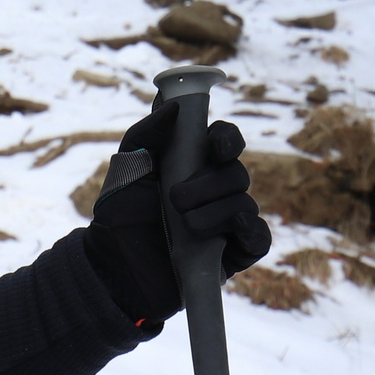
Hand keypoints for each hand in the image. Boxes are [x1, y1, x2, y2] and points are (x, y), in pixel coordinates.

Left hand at [82, 106, 272, 325]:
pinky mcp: (231, 255)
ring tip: (186, 225)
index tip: (214, 147)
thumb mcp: (127, 168)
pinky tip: (235, 230)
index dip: (226, 139)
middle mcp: (214, 192)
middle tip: (176, 199)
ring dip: (216, 212)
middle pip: (237, 174)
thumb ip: (148, 133)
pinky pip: (259, 239)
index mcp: (194, 165)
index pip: (225, 142)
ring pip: (245, 205)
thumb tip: (174, 107)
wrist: (115, 267)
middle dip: (210, 184)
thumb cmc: (119, 216)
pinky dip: (252, 232)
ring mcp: (225, 224)